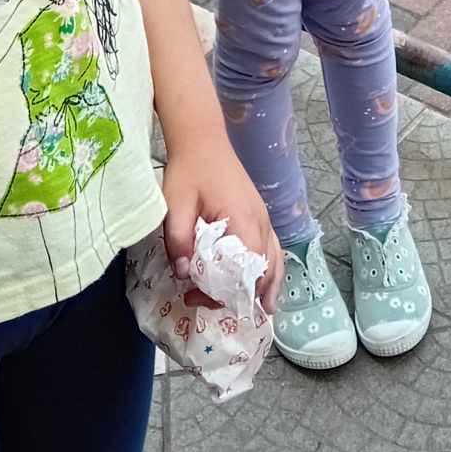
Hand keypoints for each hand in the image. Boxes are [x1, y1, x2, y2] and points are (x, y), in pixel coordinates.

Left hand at [162, 131, 282, 312]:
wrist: (203, 140)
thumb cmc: (189, 170)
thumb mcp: (175, 204)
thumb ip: (179, 240)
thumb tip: (185, 275)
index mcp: (243, 221)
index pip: (244, 270)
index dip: (224, 292)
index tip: (195, 295)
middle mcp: (260, 222)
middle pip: (264, 269)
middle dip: (244, 294)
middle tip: (215, 307)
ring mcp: (263, 217)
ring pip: (275, 259)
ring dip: (268, 285)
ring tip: (265, 311)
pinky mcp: (258, 214)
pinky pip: (272, 248)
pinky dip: (271, 269)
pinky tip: (266, 281)